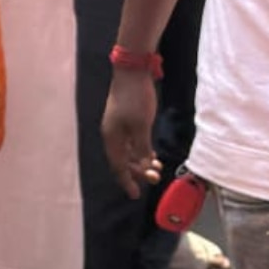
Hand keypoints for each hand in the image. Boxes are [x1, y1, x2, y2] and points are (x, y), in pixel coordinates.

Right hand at [101, 68, 161, 198]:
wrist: (132, 73)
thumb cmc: (135, 100)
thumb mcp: (141, 127)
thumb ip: (141, 149)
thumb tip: (143, 167)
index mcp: (112, 137)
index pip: (117, 166)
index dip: (127, 181)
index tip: (136, 195)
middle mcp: (112, 134)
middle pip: (122, 160)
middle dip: (137, 171)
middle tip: (155, 177)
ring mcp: (118, 126)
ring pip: (127, 151)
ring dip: (140, 161)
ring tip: (157, 166)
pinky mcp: (125, 119)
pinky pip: (131, 142)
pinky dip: (140, 150)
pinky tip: (151, 154)